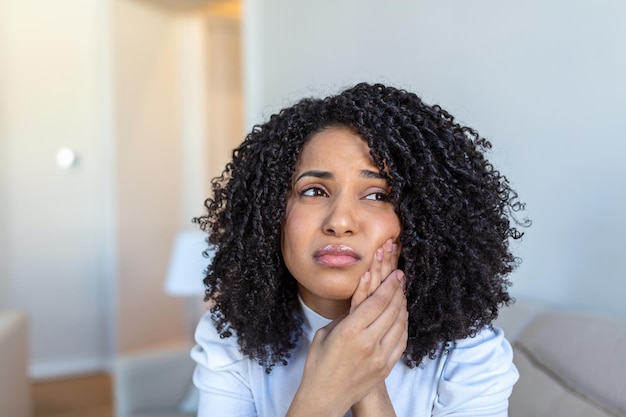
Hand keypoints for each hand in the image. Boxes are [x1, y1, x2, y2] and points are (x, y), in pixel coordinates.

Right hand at [287, 240, 406, 416]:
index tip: (395, 274)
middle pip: (392, 310)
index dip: (389, 285)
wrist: (324, 397)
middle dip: (398, 290)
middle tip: (401, 278)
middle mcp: (368, 342)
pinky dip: (403, 326)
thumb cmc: (318, 364)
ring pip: (400, 324)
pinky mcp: (385, 367)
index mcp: (350, 330)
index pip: (377, 301)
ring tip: (402, 294)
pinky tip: (401, 317)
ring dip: (403, 307)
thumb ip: (344, 317)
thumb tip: (359, 302)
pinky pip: (401, 342)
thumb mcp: (324, 334)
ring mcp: (379, 356)